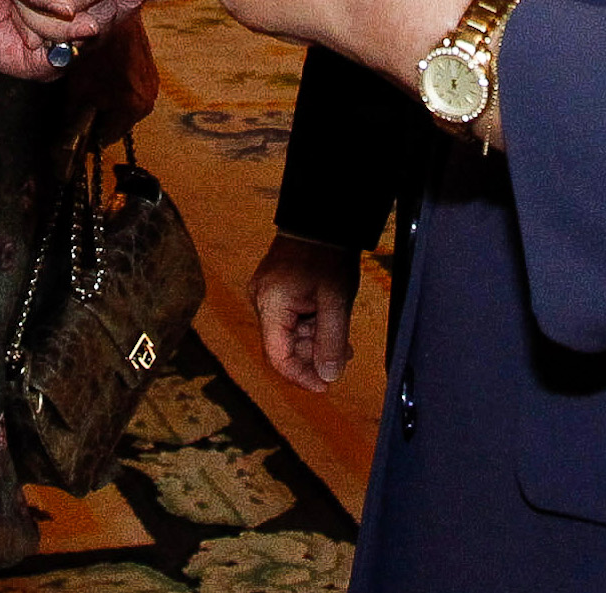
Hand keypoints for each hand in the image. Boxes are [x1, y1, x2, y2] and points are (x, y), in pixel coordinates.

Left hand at [75, 18, 160, 147]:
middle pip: (119, 122)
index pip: (108, 137)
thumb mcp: (78, 88)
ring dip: (110, 102)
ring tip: (93, 87)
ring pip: (126, 106)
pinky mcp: (150, 70)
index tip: (77, 129)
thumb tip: (63, 141)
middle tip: (82, 104)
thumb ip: (73, 119)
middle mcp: (148, 98)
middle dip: (100, 117)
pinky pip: (132, 89)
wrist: (113, 14)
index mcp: (133, 107)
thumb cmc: (95, 48)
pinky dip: (118, 88)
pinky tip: (104, 74)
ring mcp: (152, 83)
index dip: (88, 135)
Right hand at [250, 233, 361, 391]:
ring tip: (343, 340)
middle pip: (284, 347)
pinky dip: (309, 326)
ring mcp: (266, 295)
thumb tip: (328, 377)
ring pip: (289, 334)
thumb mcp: (336, 301)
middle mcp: (261, 301)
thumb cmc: (327, 255)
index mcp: (271, 304)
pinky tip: (329, 323)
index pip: (278, 357)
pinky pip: (289, 319)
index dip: (301, 377)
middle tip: (344, 354)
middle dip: (314, 356)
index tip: (325, 387)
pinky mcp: (274, 290)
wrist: (320, 218)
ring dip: (315, 341)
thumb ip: (331, 341)